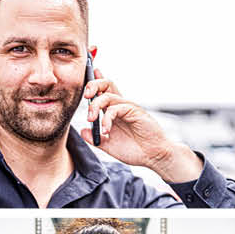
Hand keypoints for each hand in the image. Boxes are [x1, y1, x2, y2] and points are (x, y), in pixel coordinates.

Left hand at [82, 63, 201, 182]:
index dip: (94, 83)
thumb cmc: (134, 150)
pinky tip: (105, 131)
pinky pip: (116, 109)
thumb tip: (82, 131)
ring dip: (95, 106)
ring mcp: (128, 107)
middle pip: (106, 85)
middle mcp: (121, 106)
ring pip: (108, 96)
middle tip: (85, 97)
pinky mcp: (135, 111)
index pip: (103, 92)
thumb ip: (95, 138)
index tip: (87, 77)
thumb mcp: (108, 145)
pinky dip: (107, 119)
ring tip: (90, 119)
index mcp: (114, 111)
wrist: (152, 156)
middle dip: (93, 85)